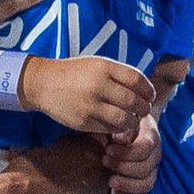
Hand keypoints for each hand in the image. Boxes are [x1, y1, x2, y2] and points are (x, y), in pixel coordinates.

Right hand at [20, 57, 154, 135]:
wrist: (43, 83)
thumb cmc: (74, 73)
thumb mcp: (96, 64)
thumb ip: (119, 74)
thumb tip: (144, 91)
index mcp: (104, 67)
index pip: (137, 80)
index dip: (148, 90)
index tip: (150, 96)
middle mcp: (98, 85)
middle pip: (134, 101)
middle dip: (143, 108)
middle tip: (143, 110)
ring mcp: (90, 105)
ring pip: (124, 119)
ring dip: (132, 122)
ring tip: (131, 120)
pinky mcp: (83, 121)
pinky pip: (108, 128)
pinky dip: (117, 128)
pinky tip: (116, 124)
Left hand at [104, 115, 161, 193]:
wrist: (117, 132)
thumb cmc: (116, 125)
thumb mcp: (117, 121)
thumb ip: (120, 127)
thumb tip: (120, 138)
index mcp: (150, 135)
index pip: (145, 148)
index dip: (125, 152)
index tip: (108, 149)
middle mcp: (155, 154)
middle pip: (145, 168)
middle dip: (122, 167)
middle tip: (104, 161)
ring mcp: (152, 170)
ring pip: (147, 184)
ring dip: (126, 184)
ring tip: (110, 180)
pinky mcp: (145, 182)